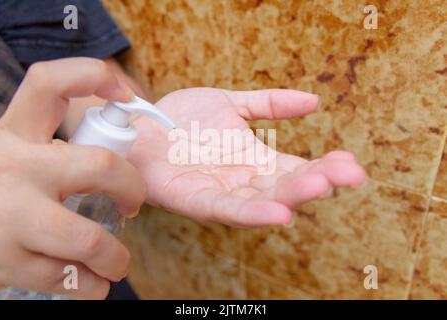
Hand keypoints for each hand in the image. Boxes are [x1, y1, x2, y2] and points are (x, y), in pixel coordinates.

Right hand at [0, 58, 146, 298]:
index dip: (92, 76)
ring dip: (114, 258)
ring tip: (115, 264)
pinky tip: (90, 285)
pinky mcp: (5, 262)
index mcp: (14, 135)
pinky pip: (67, 280)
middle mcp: (13, 167)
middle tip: (132, 206)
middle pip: (101, 166)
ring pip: (89, 240)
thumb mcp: (12, 158)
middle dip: (132, 189)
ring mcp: (9, 216)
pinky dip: (90, 288)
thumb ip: (52, 152)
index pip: (49, 85)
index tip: (128, 93)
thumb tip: (113, 146)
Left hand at [128, 88, 365, 226]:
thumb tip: (315, 102)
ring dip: (292, 196)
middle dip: (317, 182)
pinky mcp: (196, 201)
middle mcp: (243, 181)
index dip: (323, 167)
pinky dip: (254, 213)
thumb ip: (271, 104)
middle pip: (286, 186)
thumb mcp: (232, 102)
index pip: (296, 167)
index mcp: (255, 160)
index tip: (350, 163)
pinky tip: (280, 214)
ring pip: (263, 199)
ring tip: (321, 186)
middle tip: (350, 175)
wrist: (141, 125)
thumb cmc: (183, 118)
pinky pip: (228, 209)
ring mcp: (222, 193)